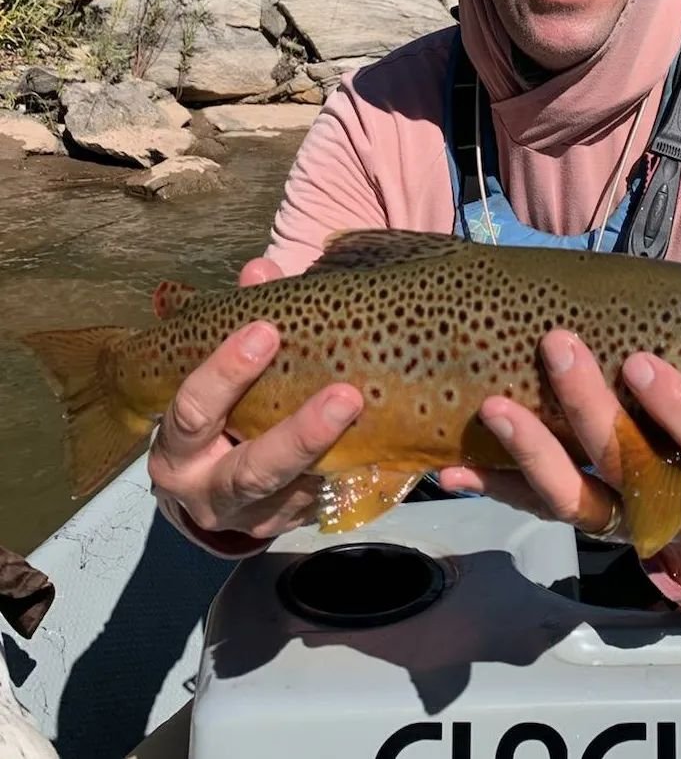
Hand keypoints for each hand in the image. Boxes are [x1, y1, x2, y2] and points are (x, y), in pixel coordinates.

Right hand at [147, 258, 363, 549]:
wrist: (203, 494)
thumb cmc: (211, 417)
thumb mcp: (211, 380)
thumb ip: (236, 325)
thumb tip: (260, 271)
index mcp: (178, 449)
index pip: (192, 412)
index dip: (224, 372)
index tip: (265, 330)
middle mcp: (208, 493)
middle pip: (253, 471)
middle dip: (300, 435)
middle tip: (346, 396)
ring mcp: (252, 518)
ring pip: (299, 494)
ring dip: (341, 459)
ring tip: (377, 421)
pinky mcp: (288, 526)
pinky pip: (325, 503)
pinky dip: (356, 474)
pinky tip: (385, 445)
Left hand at [439, 330, 680, 596]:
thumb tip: (664, 289)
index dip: (678, 410)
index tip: (638, 363)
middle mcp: (673, 505)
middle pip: (628, 464)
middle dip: (588, 408)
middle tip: (557, 347)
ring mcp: (622, 522)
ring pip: (574, 499)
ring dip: (530, 452)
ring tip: (495, 408)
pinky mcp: (583, 524)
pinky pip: (534, 509)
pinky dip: (493, 487)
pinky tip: (453, 469)